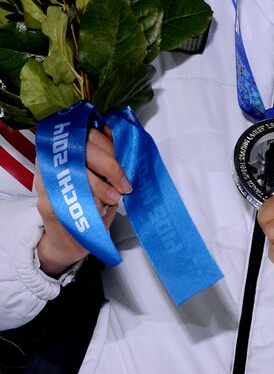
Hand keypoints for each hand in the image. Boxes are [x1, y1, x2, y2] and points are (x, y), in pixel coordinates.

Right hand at [35, 126, 127, 276]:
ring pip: (75, 171)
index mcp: (67, 151)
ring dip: (101, 187)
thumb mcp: (104, 177)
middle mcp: (52, 162)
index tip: (125, 158)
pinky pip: (69, 196)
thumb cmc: (92, 205)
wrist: (74, 240)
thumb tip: (126, 142)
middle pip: (81, 149)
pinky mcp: (48, 203)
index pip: (86, 133)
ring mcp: (47, 182)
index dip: (109, 143)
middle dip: (110, 165)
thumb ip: (109, 158)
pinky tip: (99, 210)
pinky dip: (89, 202)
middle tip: (124, 184)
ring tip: (115, 199)